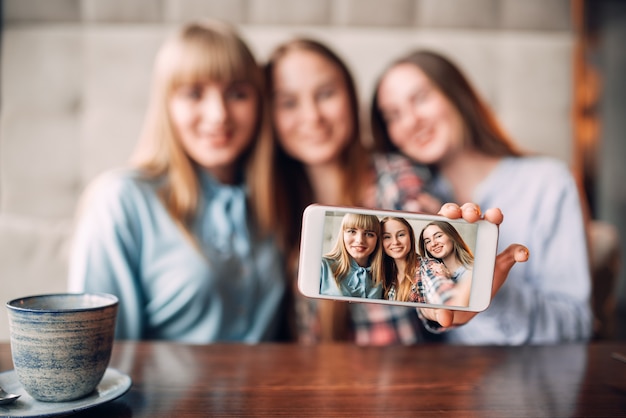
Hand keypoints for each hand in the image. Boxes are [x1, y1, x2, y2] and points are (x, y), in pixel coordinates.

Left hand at [418, 202, 529, 327]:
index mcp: (443, 248)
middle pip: (465, 216)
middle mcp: (464, 242)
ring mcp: (484, 250)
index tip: (449, 213)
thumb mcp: (441, 308)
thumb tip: (443, 317)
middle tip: (469, 214)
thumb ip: (440, 312)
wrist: (463, 310)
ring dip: (492, 216)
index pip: (444, 223)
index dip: (447, 213)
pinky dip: (519, 251)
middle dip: (467, 210)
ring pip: (488, 224)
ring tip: (495, 216)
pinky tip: (523, 255)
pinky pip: (514, 251)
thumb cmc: (446, 302)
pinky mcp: (501, 262)